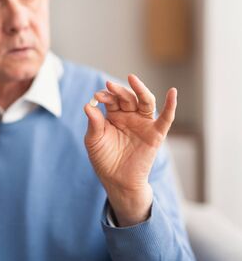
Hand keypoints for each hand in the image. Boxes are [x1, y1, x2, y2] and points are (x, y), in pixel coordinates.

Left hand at [83, 74, 176, 225]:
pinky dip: (171, 105)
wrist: (117, 180)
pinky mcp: (156, 133)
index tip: (97, 96)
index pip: (112, 99)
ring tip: (132, 79)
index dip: (106, 95)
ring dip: (140, 90)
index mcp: (114, 116)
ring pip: (145, 102)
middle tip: (109, 86)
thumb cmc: (104, 159)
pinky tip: (173, 92)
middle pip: (128, 97)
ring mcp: (143, 123)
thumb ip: (93, 123)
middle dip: (119, 91)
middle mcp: (130, 116)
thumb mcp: (94, 140)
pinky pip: (166, 118)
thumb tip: (88, 105)